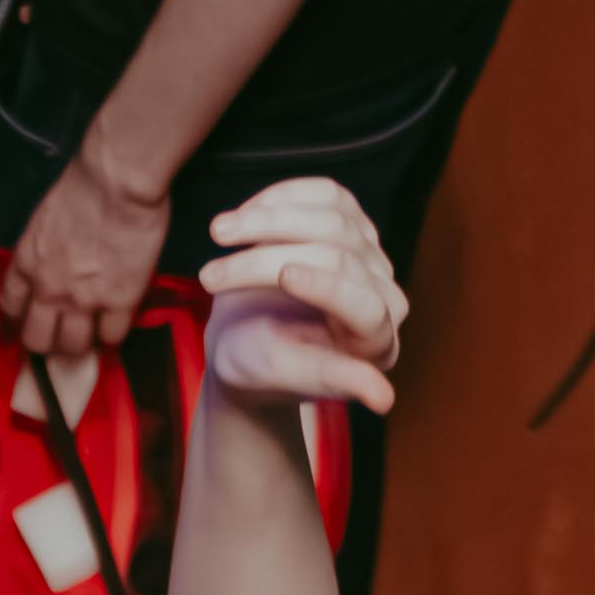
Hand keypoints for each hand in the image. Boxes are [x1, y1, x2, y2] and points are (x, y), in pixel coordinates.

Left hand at [2, 137, 173, 371]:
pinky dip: (113, 335)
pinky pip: (111, 337)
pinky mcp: (119, 302)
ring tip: (92, 336)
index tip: (27, 325)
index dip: (17, 322)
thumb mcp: (44, 222)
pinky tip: (117, 324)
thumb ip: (43, 251)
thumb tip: (55, 265)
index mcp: (26, 265)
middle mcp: (47, 289)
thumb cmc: (82, 186)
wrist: (116, 181)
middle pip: (37, 341)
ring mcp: (83, 300)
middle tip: (63, 337)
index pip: (9, 309)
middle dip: (48, 343)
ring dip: (81, 346)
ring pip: (73, 347)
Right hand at [197, 175, 404, 413]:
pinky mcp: (353, 223)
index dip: (328, 288)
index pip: (365, 308)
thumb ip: (327, 377)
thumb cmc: (257, 365)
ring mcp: (372, 256)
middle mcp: (387, 298)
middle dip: (267, 261)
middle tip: (208, 277)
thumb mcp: (279, 372)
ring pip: (333, 217)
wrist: (243, 339)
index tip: (283, 275)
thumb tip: (384, 401)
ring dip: (268, 219)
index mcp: (376, 346)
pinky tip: (246, 214)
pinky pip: (326, 194)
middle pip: (338, 258)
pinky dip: (282, 196)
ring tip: (217, 233)